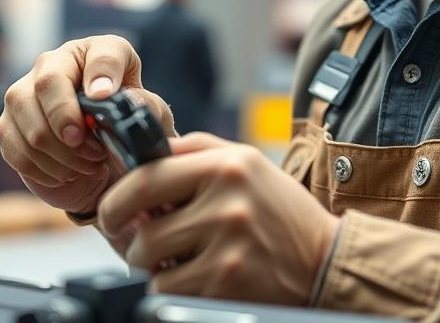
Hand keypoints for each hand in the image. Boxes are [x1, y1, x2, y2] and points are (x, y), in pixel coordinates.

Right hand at [0, 35, 175, 214]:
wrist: (105, 164)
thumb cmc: (128, 130)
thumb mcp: (151, 116)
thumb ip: (139, 103)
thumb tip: (104, 94)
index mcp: (98, 51)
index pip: (101, 54)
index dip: (102, 74)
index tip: (104, 97)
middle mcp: (56, 63)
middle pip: (48, 82)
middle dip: (68, 120)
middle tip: (93, 149)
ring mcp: (24, 93)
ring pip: (29, 121)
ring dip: (63, 154)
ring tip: (91, 164)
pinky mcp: (8, 127)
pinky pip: (17, 150)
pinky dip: (47, 170)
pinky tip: (69, 173)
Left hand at [99, 133, 340, 304]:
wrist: (326, 259)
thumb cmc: (280, 211)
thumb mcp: (247, 162)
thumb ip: (195, 149)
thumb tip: (145, 152)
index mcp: (227, 166)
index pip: (147, 178)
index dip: (117, 199)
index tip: (112, 213)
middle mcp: (227, 204)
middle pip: (143, 230)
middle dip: (134, 243)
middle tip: (142, 244)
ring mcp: (228, 248)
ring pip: (152, 267)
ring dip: (156, 269)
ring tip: (180, 259)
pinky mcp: (228, 285)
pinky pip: (171, 291)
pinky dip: (176, 288)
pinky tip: (200, 276)